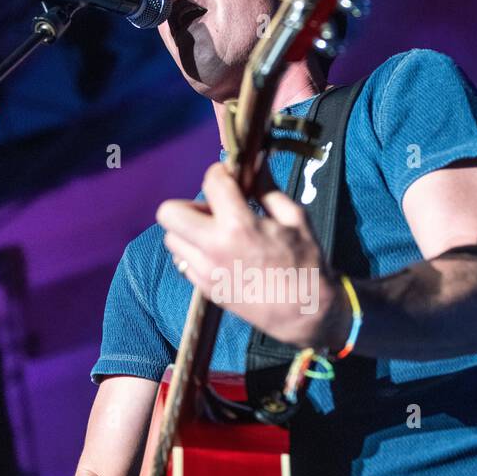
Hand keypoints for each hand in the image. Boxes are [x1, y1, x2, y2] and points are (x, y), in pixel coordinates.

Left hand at [156, 163, 351, 349]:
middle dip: (190, 204)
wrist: (306, 312)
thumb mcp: (295, 218)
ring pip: (171, 238)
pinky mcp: (205, 289)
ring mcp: (205, 271)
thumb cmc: (306, 263)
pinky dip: (194, 253)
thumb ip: (268, 189)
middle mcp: (213, 247)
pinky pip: (183, 262)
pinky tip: (219, 254)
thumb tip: (256, 163)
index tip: (231, 178)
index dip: (221, 173)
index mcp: (239, 225)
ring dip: (189, 230)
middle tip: (216, 210)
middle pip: (169, 212)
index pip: (211, 182)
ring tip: (217, 234)